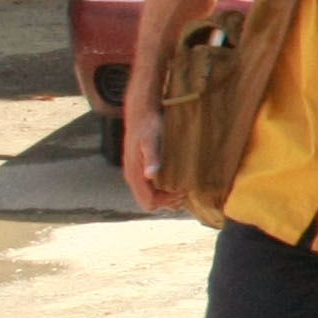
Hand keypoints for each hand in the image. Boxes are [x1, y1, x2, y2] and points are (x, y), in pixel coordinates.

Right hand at [122, 97, 177, 212]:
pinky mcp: (139, 169)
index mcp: (134, 174)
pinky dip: (162, 192)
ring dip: (165, 199)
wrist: (141, 113)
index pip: (149, 202)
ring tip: (182, 190)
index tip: (182, 192)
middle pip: (148, 204)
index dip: (167, 201)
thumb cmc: (149, 125)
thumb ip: (151, 158)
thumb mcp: (152, 141)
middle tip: (184, 193)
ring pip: (148, 198)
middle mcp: (132, 177)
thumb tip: (149, 175)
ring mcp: (135, 174)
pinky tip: (175, 184)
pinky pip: (149, 189)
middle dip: (166, 203)